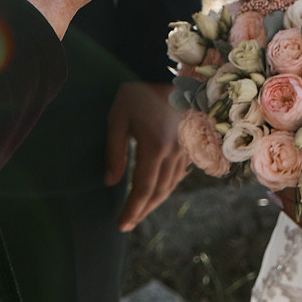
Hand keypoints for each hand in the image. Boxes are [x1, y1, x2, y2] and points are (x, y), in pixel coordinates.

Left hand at [106, 81, 189, 231]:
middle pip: (158, 192)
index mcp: (155, 145)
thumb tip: (110, 182)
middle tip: (127, 224)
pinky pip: (179, 176)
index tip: (121, 224)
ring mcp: (185, 150)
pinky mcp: (191, 147)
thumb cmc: (141, 95)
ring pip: (170, 186)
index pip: (143, 187)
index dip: (132, 209)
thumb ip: (114, 149)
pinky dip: (166, 189)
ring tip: (138, 212)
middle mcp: (174, 151)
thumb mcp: (119, 116)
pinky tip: (156, 193)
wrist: (178, 77)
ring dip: (153, 202)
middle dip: (142, 211)